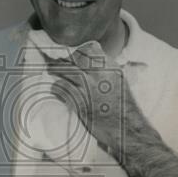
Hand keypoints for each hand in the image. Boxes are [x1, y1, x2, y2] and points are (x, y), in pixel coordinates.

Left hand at [48, 40, 131, 157]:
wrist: (126, 128)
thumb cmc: (124, 107)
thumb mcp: (120, 81)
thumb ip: (108, 70)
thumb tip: (98, 61)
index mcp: (110, 67)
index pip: (90, 48)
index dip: (79, 51)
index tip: (72, 54)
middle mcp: (99, 74)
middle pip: (74, 58)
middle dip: (64, 59)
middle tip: (56, 62)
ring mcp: (88, 87)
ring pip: (65, 70)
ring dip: (55, 70)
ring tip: (50, 70)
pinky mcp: (80, 102)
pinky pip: (61, 88)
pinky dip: (56, 88)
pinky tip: (55, 90)